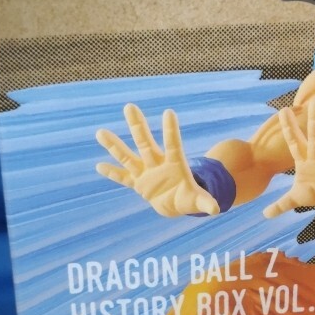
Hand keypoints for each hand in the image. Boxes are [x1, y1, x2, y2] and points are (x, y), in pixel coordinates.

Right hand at [96, 103, 218, 216]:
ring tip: (100, 132)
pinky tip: (99, 166)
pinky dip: (112, 173)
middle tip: (129, 106)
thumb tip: (216, 209)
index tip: (168, 112)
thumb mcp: (198, 201)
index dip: (171, 131)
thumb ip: (206, 202)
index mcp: (175, 164)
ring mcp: (145, 172)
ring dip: (114, 146)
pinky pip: (123, 177)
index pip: (173, 145)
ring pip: (128, 156)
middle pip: (145, 143)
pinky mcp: (138, 183)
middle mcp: (157, 164)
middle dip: (138, 126)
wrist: (176, 203)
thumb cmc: (189, 198)